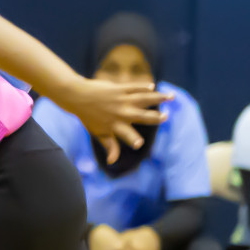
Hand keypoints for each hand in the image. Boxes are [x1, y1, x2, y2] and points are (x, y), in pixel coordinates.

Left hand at [51, 77, 168, 164]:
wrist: (78, 97)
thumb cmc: (89, 117)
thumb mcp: (99, 133)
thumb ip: (110, 146)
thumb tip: (112, 162)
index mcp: (116, 126)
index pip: (127, 135)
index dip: (132, 140)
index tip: (138, 144)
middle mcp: (121, 113)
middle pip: (141, 116)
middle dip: (154, 117)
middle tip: (166, 117)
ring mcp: (121, 100)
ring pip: (143, 98)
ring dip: (158, 97)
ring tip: (171, 96)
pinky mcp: (120, 88)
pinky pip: (135, 87)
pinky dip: (143, 86)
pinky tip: (152, 87)